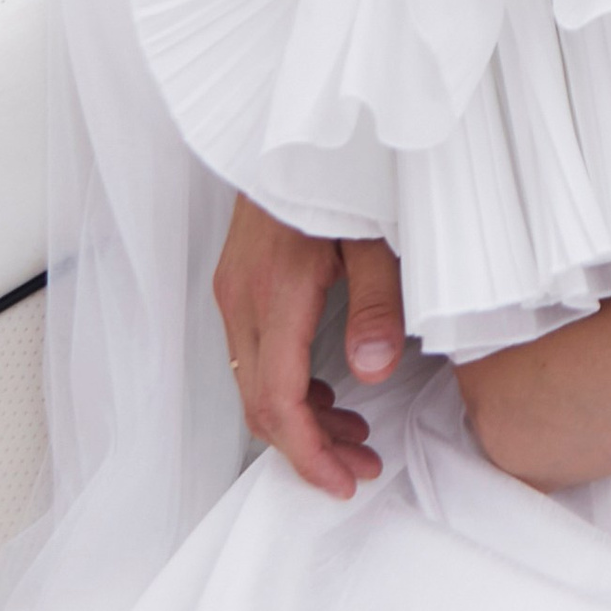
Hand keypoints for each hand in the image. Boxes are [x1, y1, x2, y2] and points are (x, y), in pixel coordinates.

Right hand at [212, 194, 408, 500]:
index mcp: (275, 294)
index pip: (277, 402)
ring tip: (353, 438)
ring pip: (253, 385)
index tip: (342, 482)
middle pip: (260, 405)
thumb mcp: (374, 234)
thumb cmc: (340, 171)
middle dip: (308, 450)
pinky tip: (327, 395)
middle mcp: (241, 300)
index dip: (307, 455)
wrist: (291, 128)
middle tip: (359, 468)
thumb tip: (373, 373)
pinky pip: (252, 357)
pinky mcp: (238, 284)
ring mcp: (234, 292)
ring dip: (299, 422)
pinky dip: (285, 389)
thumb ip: (376, 303)